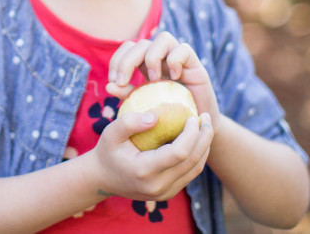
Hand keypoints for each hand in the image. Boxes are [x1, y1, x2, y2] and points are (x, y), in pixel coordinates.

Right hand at [85, 108, 213, 201]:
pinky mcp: (168, 194)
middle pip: (192, 162)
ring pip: (195, 169)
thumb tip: (156, 116)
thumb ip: (129, 122)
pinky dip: (197, 156)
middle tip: (207, 117)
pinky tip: (196, 140)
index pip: (179, 153)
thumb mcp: (110, 132)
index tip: (193, 116)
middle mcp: (157, 186)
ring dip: (204, 147)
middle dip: (204, 138)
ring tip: (205, 126)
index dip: (191, 134)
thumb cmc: (107, 151)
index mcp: (144, 171)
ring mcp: (164, 193)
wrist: (103, 178)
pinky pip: (190, 174)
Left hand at [105, 32, 221, 127]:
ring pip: (163, 38)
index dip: (117, 59)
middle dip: (127, 60)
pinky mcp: (196, 65)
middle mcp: (162, 57)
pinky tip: (174, 78)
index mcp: (146, 63)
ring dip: (152, 57)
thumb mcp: (143, 106)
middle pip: (141, 42)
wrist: (194, 129)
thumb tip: (108, 86)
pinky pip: (184, 49)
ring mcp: (179, 59)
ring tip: (153, 79)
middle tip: (123, 81)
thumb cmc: (167, 118)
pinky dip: (175, 60)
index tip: (113, 80)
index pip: (129, 47)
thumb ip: (128, 94)